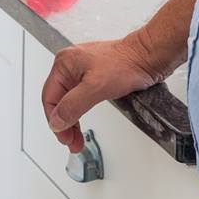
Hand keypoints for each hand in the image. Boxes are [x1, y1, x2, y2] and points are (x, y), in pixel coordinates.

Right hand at [39, 31, 172, 150]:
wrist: (148, 56)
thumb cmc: (126, 63)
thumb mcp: (95, 88)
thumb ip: (73, 106)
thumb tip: (57, 122)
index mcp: (64, 64)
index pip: (49, 97)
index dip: (55, 120)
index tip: (63, 137)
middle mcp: (70, 65)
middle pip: (58, 100)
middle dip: (64, 123)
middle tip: (71, 142)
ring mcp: (82, 70)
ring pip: (70, 100)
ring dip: (72, 120)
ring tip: (77, 138)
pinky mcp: (95, 76)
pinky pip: (81, 97)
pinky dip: (81, 112)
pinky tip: (83, 122)